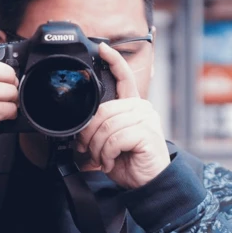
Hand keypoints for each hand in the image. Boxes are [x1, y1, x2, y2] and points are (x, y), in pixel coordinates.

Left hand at [75, 43, 169, 188]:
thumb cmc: (130, 161)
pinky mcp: (146, 133)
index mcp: (133, 106)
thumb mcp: (111, 141)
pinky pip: (114, 139)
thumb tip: (82, 125)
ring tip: (104, 159)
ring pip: (106, 126)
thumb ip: (102, 126)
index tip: (103, 49)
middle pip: (103, 110)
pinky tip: (112, 161)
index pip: (125, 78)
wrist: (149, 183)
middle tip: (91, 151)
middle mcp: (142, 108)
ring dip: (98, 149)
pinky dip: (107, 154)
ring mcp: (146, 119)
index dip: (114, 61)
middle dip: (90, 135)